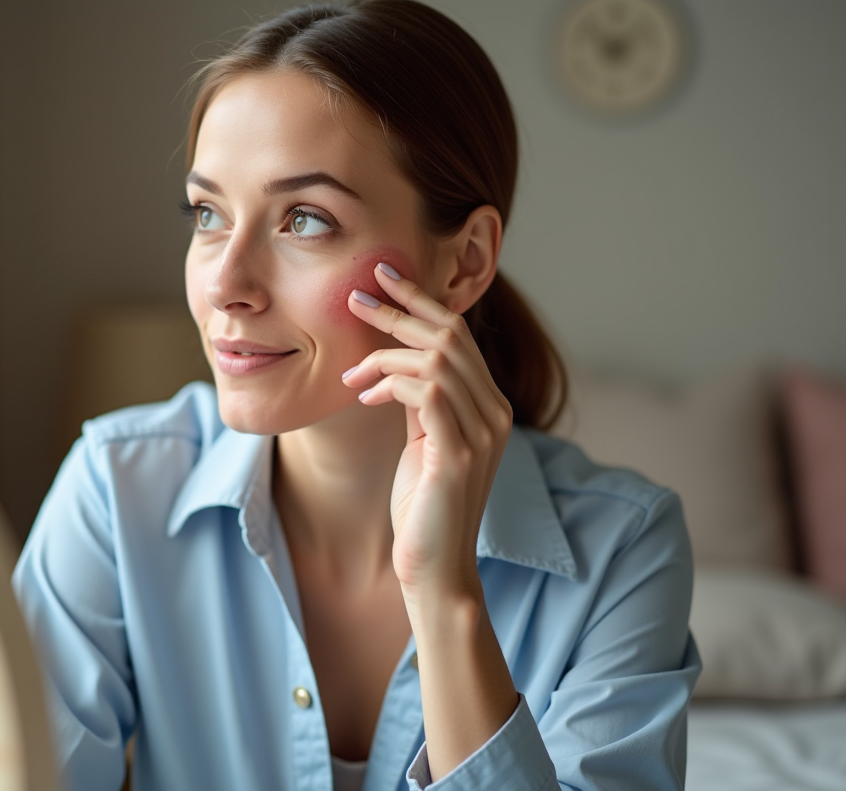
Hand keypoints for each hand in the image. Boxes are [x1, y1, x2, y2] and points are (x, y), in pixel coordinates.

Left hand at [342, 262, 513, 601]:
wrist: (435, 568)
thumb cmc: (423, 508)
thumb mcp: (423, 441)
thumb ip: (420, 402)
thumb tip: (395, 362)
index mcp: (489, 405)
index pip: (459, 334)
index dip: (421, 300)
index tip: (384, 277)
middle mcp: (495, 411)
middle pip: (450, 334)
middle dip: (399, 309)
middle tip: (355, 296)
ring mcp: (483, 431)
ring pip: (436, 358)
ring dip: (384, 354)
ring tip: (350, 373)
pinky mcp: (460, 452)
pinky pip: (427, 391)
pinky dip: (389, 383)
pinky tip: (363, 396)